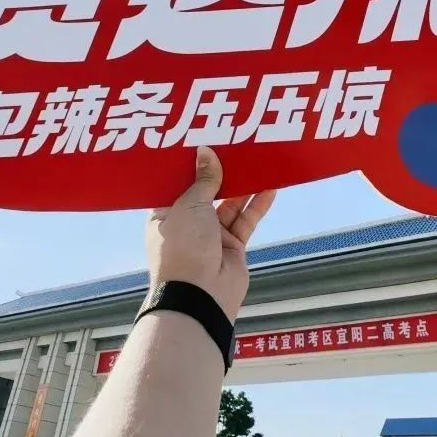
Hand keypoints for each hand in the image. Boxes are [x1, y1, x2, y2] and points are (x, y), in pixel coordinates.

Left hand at [146, 147, 274, 321]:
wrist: (200, 295)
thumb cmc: (183, 248)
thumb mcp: (190, 205)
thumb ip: (204, 179)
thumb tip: (206, 153)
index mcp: (165, 214)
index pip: (176, 183)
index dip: (189, 164)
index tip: (202, 141)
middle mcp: (186, 223)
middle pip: (206, 190)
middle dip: (219, 171)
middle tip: (234, 145)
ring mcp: (210, 235)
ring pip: (230, 204)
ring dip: (243, 185)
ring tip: (258, 160)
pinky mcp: (232, 245)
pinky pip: (246, 220)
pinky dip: (258, 204)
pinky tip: (271, 187)